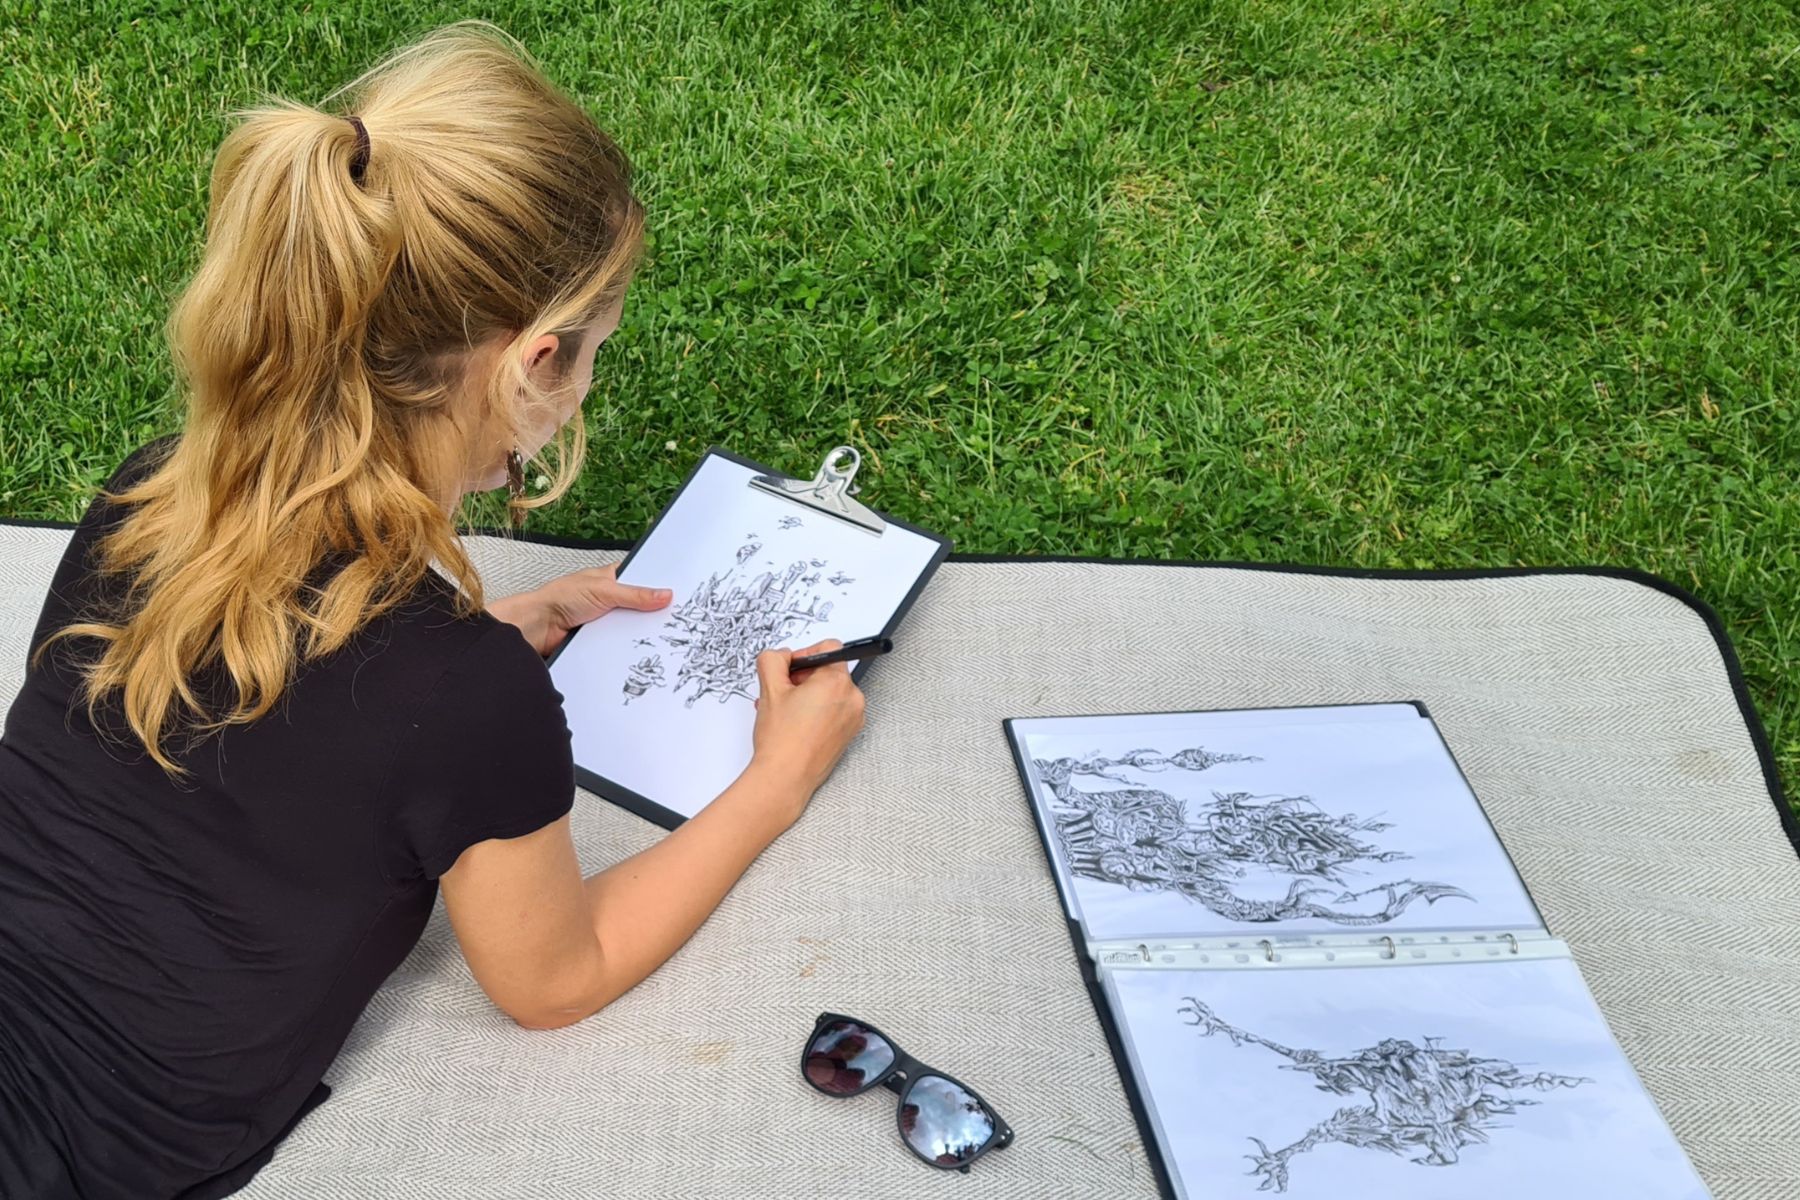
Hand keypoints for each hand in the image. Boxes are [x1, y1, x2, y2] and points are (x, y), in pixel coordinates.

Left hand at [489, 565, 671, 656]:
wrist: (538, 627)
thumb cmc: (560, 598)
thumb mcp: (604, 591)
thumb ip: (635, 594)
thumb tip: (664, 594)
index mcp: (611, 578)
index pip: (641, 578)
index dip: (658, 585)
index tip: (679, 592)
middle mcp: (610, 598)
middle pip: (640, 605)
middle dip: (652, 612)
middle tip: (675, 618)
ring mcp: (606, 620)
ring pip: (631, 626)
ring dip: (639, 631)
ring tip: (661, 636)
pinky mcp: (601, 639)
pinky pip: (621, 642)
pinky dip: (627, 645)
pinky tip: (639, 649)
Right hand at [744, 639, 865, 826]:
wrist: (785, 778)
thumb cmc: (781, 740)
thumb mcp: (769, 689)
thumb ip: (773, 660)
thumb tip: (781, 656)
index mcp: (837, 682)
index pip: (828, 648)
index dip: (805, 654)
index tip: (791, 667)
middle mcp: (852, 698)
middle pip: (829, 671)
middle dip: (803, 677)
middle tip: (783, 691)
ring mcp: (854, 718)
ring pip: (830, 692)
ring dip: (807, 695)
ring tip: (784, 710)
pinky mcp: (849, 733)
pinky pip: (835, 710)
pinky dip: (817, 711)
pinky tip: (795, 722)